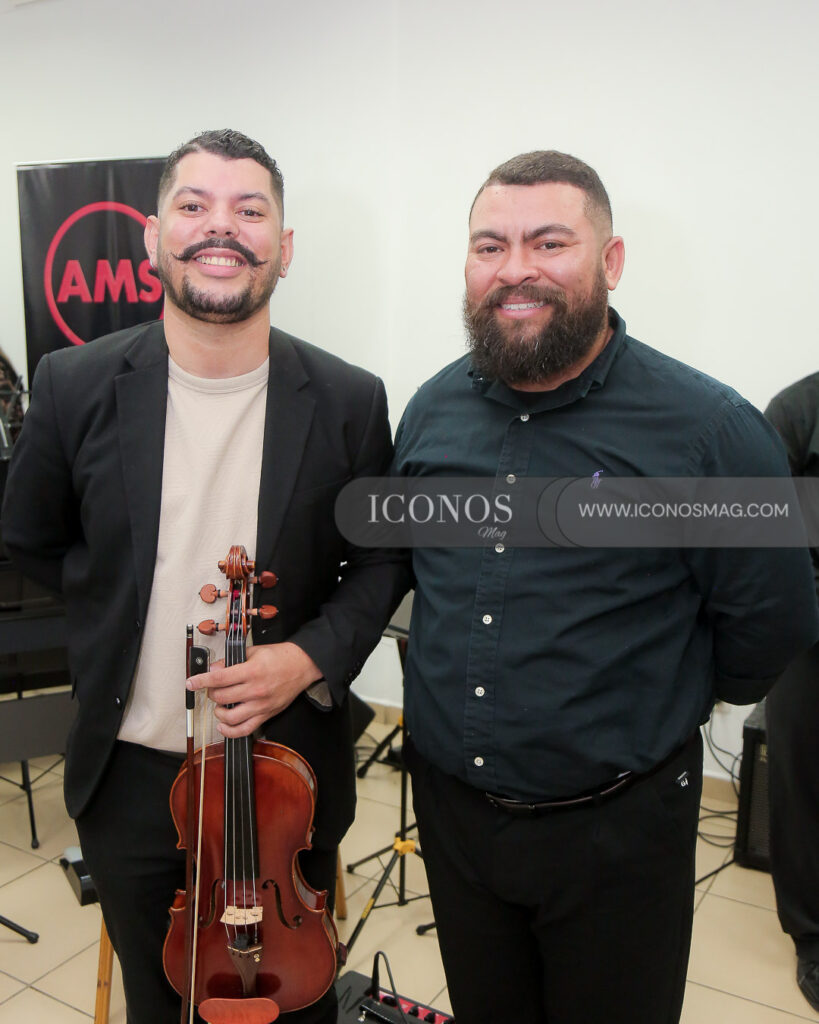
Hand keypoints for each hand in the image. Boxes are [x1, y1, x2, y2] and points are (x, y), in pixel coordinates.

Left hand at [187, 642, 322, 737]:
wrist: (303, 665)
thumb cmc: (280, 657)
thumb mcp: (254, 651)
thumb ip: (231, 661)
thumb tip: (213, 669)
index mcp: (252, 671)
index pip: (219, 679)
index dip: (201, 681)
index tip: (191, 682)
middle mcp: (256, 690)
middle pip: (221, 697)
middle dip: (211, 692)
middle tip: (212, 688)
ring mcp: (261, 705)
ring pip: (229, 717)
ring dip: (218, 711)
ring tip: (219, 704)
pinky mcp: (266, 715)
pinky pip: (244, 730)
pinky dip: (230, 731)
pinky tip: (223, 724)